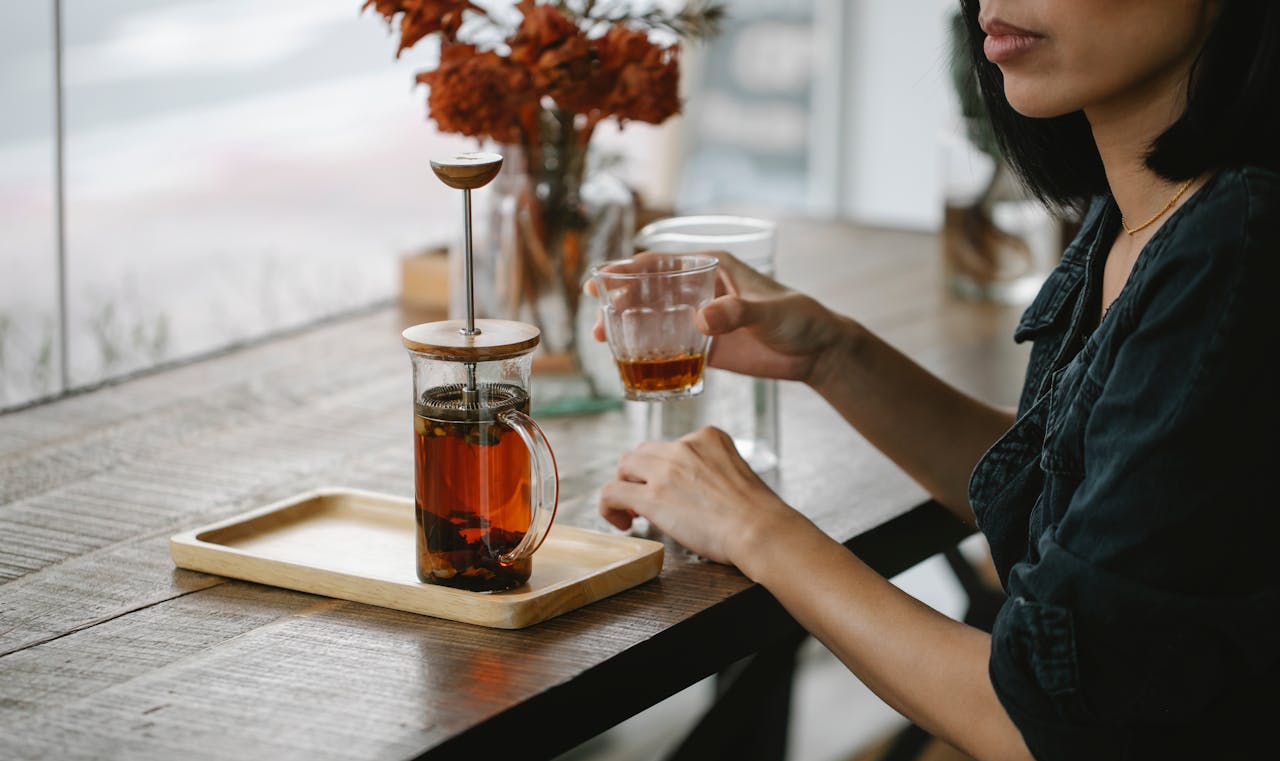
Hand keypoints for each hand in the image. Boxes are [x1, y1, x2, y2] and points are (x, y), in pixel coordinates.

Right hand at [587, 251, 845, 382]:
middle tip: (596, 318)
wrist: (818, 352)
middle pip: (648, 291)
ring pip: (653, 318)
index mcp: (712, 267)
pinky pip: (669, 348)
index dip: (627, 270)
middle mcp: (700, 290)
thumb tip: (701, 318)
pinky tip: (629, 365)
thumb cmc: (799, 318)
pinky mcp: (706, 346)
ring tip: (602, 340)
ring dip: (627, 328)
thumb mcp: (769, 312)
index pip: (661, 263)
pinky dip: (648, 354)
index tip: (601, 280)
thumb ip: (736, 313)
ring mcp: (700, 318)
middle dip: (618, 301)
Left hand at [598, 426, 799, 565]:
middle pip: (644, 452)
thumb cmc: (757, 515)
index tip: (671, 490)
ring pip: (625, 466)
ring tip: (634, 512)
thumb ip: (712, 471)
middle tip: (647, 501)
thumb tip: (692, 490)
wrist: (761, 531)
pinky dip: (609, 507)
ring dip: (626, 487)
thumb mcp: (738, 473)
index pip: (672, 446)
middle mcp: (685, 446)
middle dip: (642, 475)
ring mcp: (666, 469)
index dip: (664, 470)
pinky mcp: (651, 496)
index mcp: (709, 437)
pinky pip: (611, 492)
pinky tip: (622, 523)